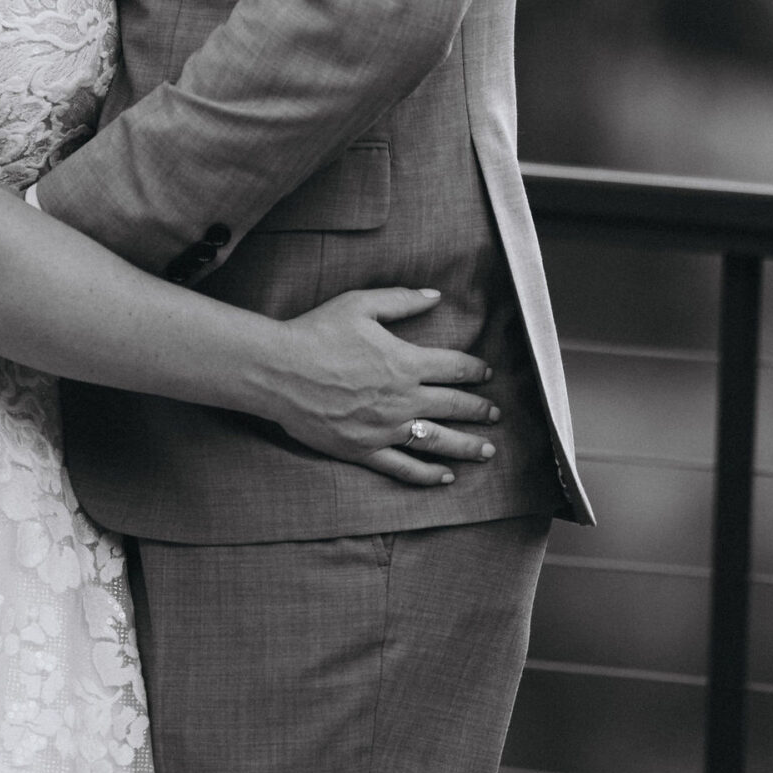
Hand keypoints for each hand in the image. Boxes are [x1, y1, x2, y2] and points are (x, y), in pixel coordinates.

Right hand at [273, 287, 499, 484]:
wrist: (278, 370)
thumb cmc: (316, 333)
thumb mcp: (359, 304)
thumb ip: (401, 301)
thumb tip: (435, 296)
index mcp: (405, 362)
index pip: (454, 367)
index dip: (475, 370)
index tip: (486, 373)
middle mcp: (403, 398)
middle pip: (454, 405)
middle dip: (479, 410)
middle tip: (495, 414)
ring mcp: (384, 428)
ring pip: (437, 441)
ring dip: (466, 446)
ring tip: (487, 451)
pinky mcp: (363, 449)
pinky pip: (403, 467)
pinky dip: (426, 474)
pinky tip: (444, 477)